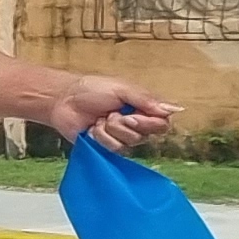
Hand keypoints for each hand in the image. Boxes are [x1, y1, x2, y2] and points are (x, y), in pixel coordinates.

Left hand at [43, 75, 173, 151]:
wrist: (63, 101)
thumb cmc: (91, 90)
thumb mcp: (122, 89)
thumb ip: (147, 100)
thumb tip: (176, 110)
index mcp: (143, 109)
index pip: (162, 124)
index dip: (149, 124)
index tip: (131, 115)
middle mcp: (136, 125)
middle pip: (145, 136)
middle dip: (125, 126)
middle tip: (110, 115)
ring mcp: (121, 137)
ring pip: (128, 143)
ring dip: (110, 130)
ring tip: (99, 120)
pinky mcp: (106, 147)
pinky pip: (113, 149)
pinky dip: (101, 138)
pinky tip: (92, 130)